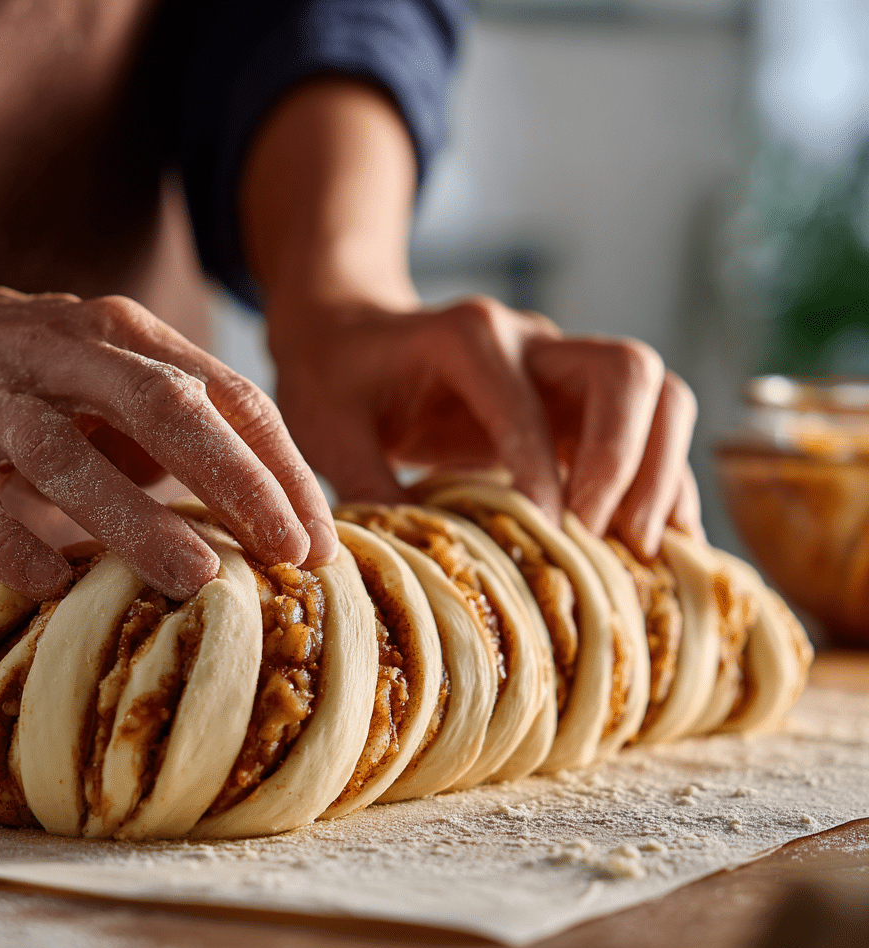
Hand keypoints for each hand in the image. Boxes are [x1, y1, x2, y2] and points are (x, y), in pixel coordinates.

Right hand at [0, 218, 335, 599]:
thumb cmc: (40, 374)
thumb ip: (184, 432)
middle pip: (166, 408)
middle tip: (287, 554)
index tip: (321, 540)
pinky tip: (56, 586)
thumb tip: (269, 519)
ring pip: (68, 454)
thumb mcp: (120, 380)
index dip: (283, 469)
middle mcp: (70, 352)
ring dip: (137, 519)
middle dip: (237, 482)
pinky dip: (13, 544)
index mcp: (133, 337)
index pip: (230, 396)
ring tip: (198, 579)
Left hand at [268, 295, 700, 557]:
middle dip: (627, 458)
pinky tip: (657, 545)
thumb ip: (363, 485)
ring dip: (662, 470)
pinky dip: (663, 482)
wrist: (353, 336)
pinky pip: (649, 429)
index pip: (524, 400)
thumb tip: (411, 565)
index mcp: (467, 337)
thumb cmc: (338, 378)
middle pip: (626, 370)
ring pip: (658, 394)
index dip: (540, 470)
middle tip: (602, 536)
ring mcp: (562, 369)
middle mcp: (531, 341)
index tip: (542, 532)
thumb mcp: (330, 428)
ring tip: (642, 549)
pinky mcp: (575, 404)